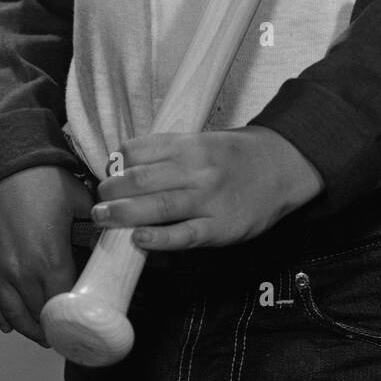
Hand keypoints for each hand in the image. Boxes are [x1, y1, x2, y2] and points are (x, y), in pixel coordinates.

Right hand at [0, 165, 93, 346]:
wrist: (1, 165)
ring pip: (13, 314)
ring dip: (28, 329)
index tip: (83, 323)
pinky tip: (8, 325)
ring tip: (42, 336)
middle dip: (53, 327)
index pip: (65, 303)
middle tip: (66, 333)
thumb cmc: (40, 179)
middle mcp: (22, 272)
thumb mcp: (77, 198)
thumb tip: (115, 231)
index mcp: (50, 259)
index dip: (75, 317)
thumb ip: (95, 221)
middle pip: (39, 314)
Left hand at [93, 127, 324, 250]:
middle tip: (98, 201)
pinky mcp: (219, 228)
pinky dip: (159, 238)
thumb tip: (126, 167)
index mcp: (189, 144)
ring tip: (103, 218)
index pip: (140, 150)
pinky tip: (139, 239)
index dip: (117, 163)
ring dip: (124, 213)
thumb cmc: (237, 156)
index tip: (107, 173)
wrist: (282, 167)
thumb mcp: (204, 141)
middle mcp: (196, 169)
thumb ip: (170, 152)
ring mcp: (208, 199)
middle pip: (143, 179)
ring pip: (158, 206)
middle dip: (113, 190)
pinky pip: (184, 235)